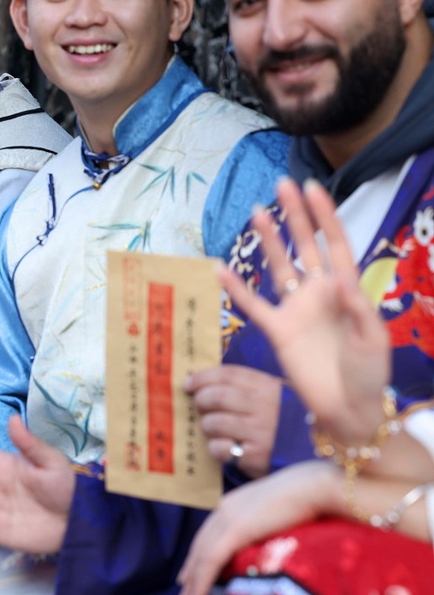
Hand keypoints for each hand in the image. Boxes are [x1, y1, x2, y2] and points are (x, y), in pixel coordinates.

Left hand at [175, 460, 337, 594]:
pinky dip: (203, 583)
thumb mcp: (279, 512)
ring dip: (194, 585)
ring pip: (202, 558)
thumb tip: (269, 542)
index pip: (208, 534)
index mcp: (232, 503)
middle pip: (199, 547)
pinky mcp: (234, 531)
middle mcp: (223, 510)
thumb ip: (266, 525)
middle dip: (190, 574)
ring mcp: (226, 519)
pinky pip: (212, 562)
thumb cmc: (308, 496)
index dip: (198, 556)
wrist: (314, 486)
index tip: (190, 574)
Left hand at [185, 365, 280, 478]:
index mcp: (268, 387)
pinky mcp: (255, 456)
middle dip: (201, 400)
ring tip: (212, 429)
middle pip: (217, 397)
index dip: (202, 377)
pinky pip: (220, 448)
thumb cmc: (286, 422)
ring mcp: (260, 432)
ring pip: (214, 422)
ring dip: (206, 425)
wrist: (315, 455)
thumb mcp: (274, 396)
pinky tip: (223, 447)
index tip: (189, 384)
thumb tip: (202, 383)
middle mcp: (264, 407)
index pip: (228, 375)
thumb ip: (246, 387)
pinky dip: (215, 447)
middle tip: (199, 406)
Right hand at [221, 179, 389, 445]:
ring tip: (257, 213)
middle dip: (295, 216)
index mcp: (346, 289)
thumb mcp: (373, 339)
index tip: (314, 188)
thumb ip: (358, 308)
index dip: (325, 216)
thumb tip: (340, 281)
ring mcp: (295, 309)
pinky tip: (221, 269)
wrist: (348, 408)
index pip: (335, 244)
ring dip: (268, 241)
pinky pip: (252, 306)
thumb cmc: (369, 373)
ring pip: (278, 267)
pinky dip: (236, 289)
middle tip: (282, 185)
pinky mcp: (277, 331)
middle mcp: (318, 293)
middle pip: (304, 246)